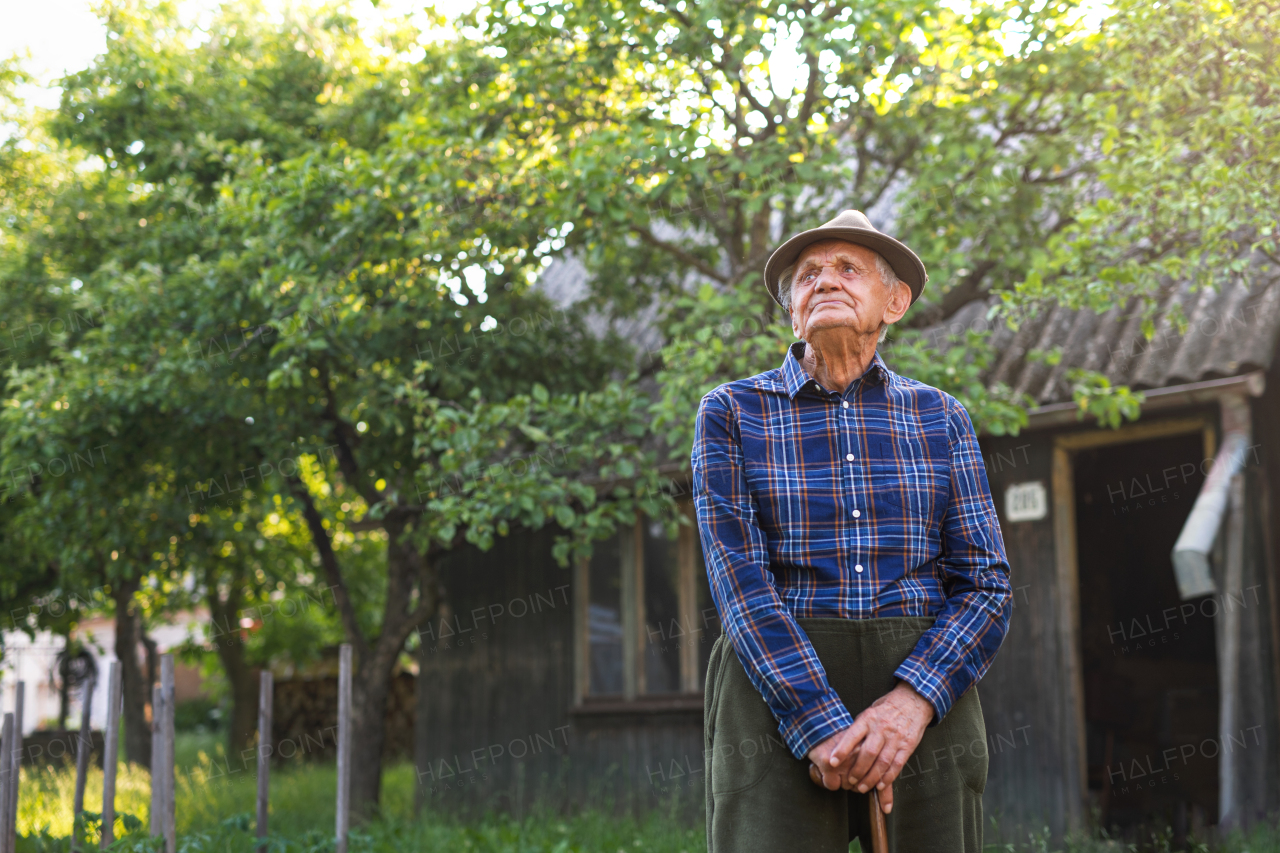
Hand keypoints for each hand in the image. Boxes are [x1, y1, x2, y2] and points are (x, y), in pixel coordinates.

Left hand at [826, 681, 933, 812]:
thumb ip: (859, 729)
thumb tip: (842, 747)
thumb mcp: (869, 712)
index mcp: (868, 718)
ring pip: (882, 762)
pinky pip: (897, 764)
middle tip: (850, 781)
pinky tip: (880, 785)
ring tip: (862, 787)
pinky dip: (888, 777)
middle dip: (857, 770)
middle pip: (868, 753)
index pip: (852, 735)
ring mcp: (896, 737)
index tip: (832, 762)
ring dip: (871, 777)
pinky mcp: (908, 745)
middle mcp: (882, 728)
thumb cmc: (886, 709)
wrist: (913, 701)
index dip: (842, 750)